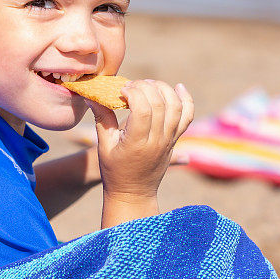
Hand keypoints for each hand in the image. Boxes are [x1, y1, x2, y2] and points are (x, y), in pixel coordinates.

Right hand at [88, 80, 193, 225]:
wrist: (134, 193)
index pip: (143, 109)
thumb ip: (101, 119)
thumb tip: (92, 96)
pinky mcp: (175, 139)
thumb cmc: (114, 170)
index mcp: (137, 142)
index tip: (122, 90)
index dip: (134, 93)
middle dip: (146, 87)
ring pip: (176, 107)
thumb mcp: (104, 146)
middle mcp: (157, 141)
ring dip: (164, 89)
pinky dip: (186, 99)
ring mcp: (169, 140)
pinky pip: (187, 116)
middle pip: (160, 104)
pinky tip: (179, 87)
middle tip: (133, 86)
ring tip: (149, 85)